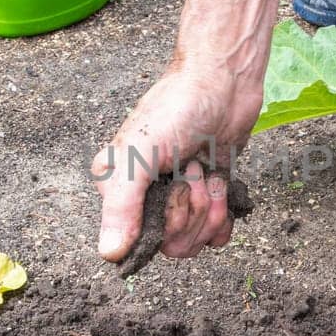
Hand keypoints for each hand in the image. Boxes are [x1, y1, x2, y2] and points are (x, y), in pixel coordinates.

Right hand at [93, 65, 262, 262]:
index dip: (165, 222)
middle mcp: (144, 196)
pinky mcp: (208, 192)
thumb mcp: (138, 156)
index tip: (174, 187)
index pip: (137, 240)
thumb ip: (122, 207)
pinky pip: (215, 233)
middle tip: (194, 171)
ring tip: (209, 173)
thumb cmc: (176, 109)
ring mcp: (178, 196)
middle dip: (193, 211)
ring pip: (195, 239)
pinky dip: (225, 217)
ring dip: (211, 210)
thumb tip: (110, 254)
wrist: (223, 81)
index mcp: (117, 187)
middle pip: (170, 244)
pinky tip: (224, 189)